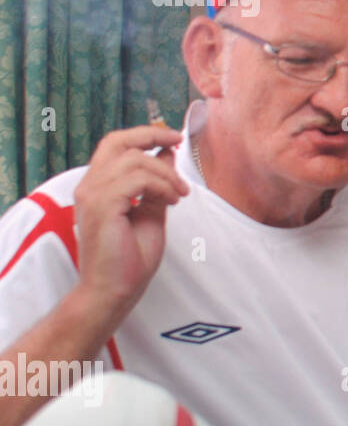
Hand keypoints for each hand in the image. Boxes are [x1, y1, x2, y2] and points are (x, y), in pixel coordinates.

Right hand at [73, 125, 187, 316]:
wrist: (113, 290)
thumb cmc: (129, 258)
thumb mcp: (151, 212)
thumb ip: (157, 184)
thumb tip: (166, 155)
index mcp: (98, 186)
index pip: (115, 145)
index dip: (144, 135)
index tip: (172, 138)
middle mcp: (90, 186)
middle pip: (118, 142)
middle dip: (152, 136)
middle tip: (178, 143)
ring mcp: (92, 195)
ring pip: (135, 160)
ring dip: (166, 174)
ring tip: (180, 194)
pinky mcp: (102, 206)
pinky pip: (138, 180)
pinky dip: (162, 186)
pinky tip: (172, 201)